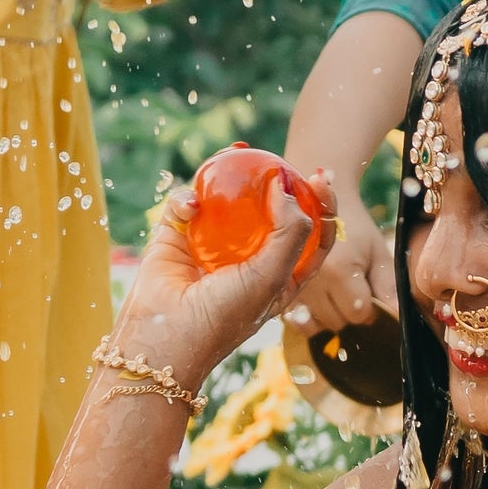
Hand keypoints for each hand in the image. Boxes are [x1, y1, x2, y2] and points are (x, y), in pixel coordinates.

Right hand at [110, 157, 327, 403]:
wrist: (165, 336)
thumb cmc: (224, 315)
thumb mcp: (272, 277)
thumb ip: (290, 232)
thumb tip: (285, 187)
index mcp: (280, 274)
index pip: (311, 235)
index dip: (322, 206)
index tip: (321, 178)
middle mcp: (248, 257)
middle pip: (272, 211)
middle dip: (279, 182)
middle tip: (282, 160)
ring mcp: (212, 244)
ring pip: (227, 200)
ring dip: (231, 176)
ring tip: (238, 153)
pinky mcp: (178, 236)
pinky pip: (186, 205)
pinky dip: (188, 199)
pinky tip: (191, 205)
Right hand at [294, 193, 400, 341]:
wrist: (318, 203)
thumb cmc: (354, 227)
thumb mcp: (377, 252)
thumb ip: (388, 286)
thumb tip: (400, 316)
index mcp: (340, 271)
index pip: (360, 314)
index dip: (370, 307)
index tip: (368, 288)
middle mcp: (312, 282)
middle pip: (338, 322)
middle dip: (349, 311)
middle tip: (352, 286)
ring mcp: (291, 287)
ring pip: (317, 325)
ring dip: (329, 315)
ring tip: (334, 292)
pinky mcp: (279, 289)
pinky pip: (295, 322)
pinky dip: (308, 317)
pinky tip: (316, 300)